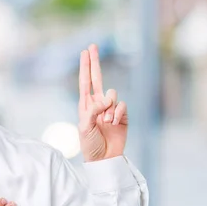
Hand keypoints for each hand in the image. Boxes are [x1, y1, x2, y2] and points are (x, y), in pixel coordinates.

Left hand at [78, 44, 127, 161]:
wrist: (105, 159)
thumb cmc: (90, 145)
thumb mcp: (84, 127)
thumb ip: (92, 110)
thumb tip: (106, 98)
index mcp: (86, 106)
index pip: (85, 82)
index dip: (85, 67)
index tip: (84, 52)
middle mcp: (98, 104)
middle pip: (97, 78)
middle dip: (94, 62)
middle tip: (92, 46)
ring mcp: (110, 109)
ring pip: (112, 94)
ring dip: (109, 108)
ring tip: (105, 122)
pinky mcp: (122, 115)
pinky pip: (121, 106)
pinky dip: (117, 114)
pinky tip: (114, 124)